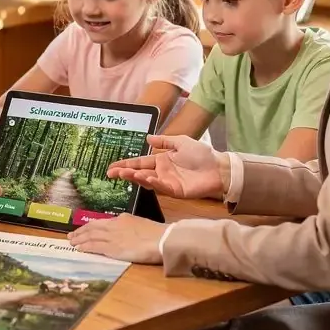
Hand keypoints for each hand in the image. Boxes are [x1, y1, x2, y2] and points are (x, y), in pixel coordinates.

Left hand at [69, 214, 162, 264]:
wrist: (162, 239)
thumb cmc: (157, 234)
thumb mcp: (141, 225)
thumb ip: (130, 228)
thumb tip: (126, 235)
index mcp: (122, 219)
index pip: (102, 222)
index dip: (90, 226)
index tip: (84, 229)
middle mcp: (114, 226)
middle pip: (92, 228)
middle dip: (80, 232)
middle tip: (71, 235)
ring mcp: (112, 237)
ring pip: (90, 236)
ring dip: (79, 239)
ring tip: (72, 242)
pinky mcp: (112, 248)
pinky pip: (94, 247)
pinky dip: (85, 247)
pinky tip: (80, 249)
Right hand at [108, 135, 224, 200]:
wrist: (219, 167)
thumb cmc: (202, 154)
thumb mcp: (181, 142)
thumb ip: (164, 141)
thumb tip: (147, 138)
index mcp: (162, 160)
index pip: (140, 162)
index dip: (126, 164)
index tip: (111, 166)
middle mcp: (161, 172)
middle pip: (139, 173)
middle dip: (125, 173)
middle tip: (111, 173)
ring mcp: (167, 183)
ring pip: (147, 181)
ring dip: (136, 177)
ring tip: (125, 173)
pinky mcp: (175, 191)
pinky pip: (161, 187)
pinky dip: (153, 182)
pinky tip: (146, 177)